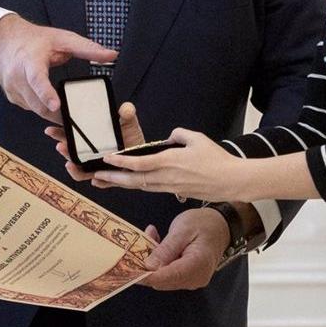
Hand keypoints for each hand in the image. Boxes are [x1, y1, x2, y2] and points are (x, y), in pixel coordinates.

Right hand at [0, 14, 116, 120]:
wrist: (4, 43)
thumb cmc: (34, 40)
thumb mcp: (62, 38)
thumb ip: (87, 48)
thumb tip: (112, 55)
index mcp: (29, 60)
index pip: (37, 79)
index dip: (46, 94)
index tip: (57, 105)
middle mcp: (17, 77)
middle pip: (38, 103)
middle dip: (58, 115)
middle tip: (79, 123)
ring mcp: (13, 91)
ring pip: (36, 111)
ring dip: (53, 117)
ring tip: (72, 120)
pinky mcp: (14, 99)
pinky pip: (32, 110)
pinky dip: (44, 112)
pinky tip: (56, 110)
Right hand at [43, 102, 146, 181]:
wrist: (144, 154)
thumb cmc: (132, 137)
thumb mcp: (128, 122)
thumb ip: (127, 113)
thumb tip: (125, 108)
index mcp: (89, 140)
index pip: (70, 136)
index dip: (58, 133)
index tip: (50, 129)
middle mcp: (90, 155)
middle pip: (71, 154)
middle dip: (64, 150)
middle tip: (60, 145)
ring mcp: (98, 168)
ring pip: (81, 172)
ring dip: (74, 169)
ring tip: (70, 164)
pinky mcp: (110, 178)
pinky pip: (102, 182)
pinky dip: (98, 182)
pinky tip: (96, 180)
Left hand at [93, 129, 254, 201]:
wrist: (231, 181)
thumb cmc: (216, 159)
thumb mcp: (196, 138)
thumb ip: (178, 134)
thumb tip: (168, 139)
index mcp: (169, 162)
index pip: (139, 163)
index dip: (120, 162)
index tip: (106, 159)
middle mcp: (165, 177)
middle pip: (133, 180)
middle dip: (112, 179)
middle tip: (94, 177)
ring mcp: (169, 187)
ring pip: (140, 187)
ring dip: (121, 185)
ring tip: (105, 182)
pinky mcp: (174, 191)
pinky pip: (150, 189)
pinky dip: (136, 186)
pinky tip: (129, 184)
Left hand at [139, 207, 229, 290]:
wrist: (221, 226)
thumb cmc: (205, 224)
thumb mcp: (184, 229)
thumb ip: (166, 248)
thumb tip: (149, 266)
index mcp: (197, 266)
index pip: (168, 277)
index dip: (147, 275)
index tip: (128, 268)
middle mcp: (194, 279)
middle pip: (162, 280)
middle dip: (146, 265)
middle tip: (136, 244)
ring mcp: (190, 280)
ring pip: (162, 277)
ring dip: (152, 260)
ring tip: (151, 235)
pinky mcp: (185, 277)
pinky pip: (166, 273)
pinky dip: (158, 260)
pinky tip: (156, 240)